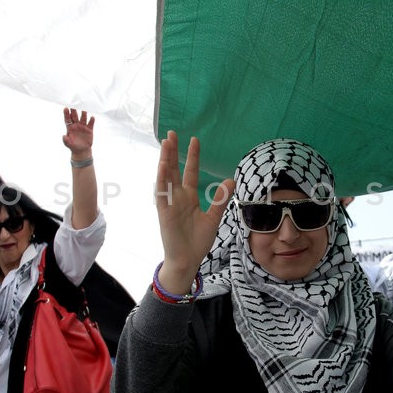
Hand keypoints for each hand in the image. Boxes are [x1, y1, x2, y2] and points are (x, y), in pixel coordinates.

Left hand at [62, 108, 93, 155]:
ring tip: (84, 110)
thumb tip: (63, 136)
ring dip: (83, 114)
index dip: (66, 114)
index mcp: (70, 127)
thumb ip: (65, 140)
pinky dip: (91, 120)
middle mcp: (76, 125)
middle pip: (75, 116)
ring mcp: (83, 126)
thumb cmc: (73, 146)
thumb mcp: (68, 144)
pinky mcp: (89, 129)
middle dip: (74, 111)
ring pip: (83, 118)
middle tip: (73, 105)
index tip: (65, 108)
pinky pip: (90, 124)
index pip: (68, 119)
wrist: (82, 150)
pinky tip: (92, 117)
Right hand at [155, 131, 234, 291]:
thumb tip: (231, 180)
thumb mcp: (213, 218)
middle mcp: (177, 197)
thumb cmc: (198, 241)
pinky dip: (162, 178)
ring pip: (166, 177)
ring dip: (165, 159)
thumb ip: (220, 199)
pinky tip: (163, 165)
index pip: (189, 172)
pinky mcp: (163, 212)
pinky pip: (161, 192)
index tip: (194, 140)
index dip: (191, 156)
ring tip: (166, 142)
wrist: (187, 260)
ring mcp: (169, 203)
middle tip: (171, 133)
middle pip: (174, 169)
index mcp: (189, 198)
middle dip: (173, 152)